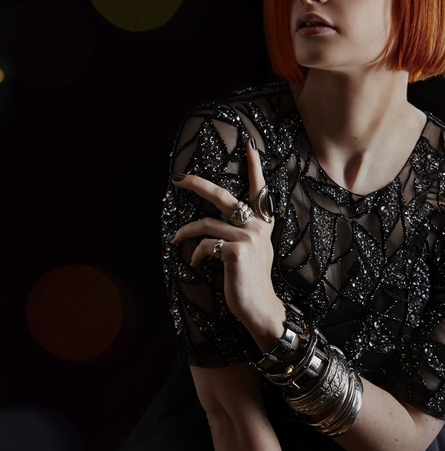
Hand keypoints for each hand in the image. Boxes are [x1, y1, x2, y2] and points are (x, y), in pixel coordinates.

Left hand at [169, 139, 285, 348]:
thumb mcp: (254, 249)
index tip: (249, 144)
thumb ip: (244, 230)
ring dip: (186, 231)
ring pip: (205, 223)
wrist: (259, 305)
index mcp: (262, 222)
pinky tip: (196, 263)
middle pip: (222, 195)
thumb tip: (216, 223)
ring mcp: (247, 236)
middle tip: (179, 178)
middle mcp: (257, 225)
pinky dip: (196, 253)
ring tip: (175, 238)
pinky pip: (205, 245)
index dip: (254, 166)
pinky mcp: (235, 250)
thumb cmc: (251, 278)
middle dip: (198, 184)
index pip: (260, 189)